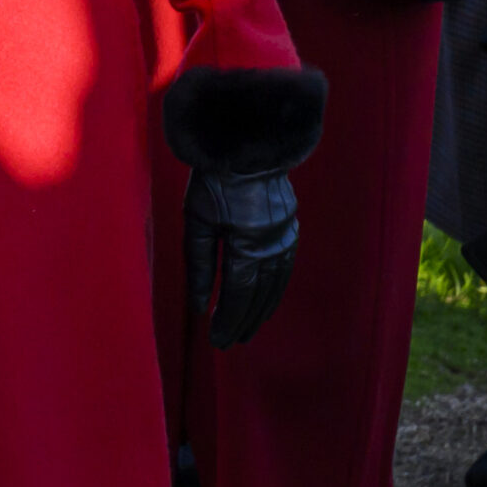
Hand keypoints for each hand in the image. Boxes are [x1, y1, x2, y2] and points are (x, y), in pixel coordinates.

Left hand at [183, 167, 299, 348]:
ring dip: (261, 310)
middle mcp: (273, 245)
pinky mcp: (290, 227)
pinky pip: (285, 267)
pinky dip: (274, 289)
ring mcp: (286, 236)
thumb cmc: (214, 181)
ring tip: (247, 329)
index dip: (228, 321)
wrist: (247, 143)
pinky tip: (266, 299)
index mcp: (248, 245)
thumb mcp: (196, 222)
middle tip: (230, 342)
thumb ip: (197, 265)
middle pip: (259, 295)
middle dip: (243, 321)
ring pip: (276, 285)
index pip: (238, 295)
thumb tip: (197, 305)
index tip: (217, 341)